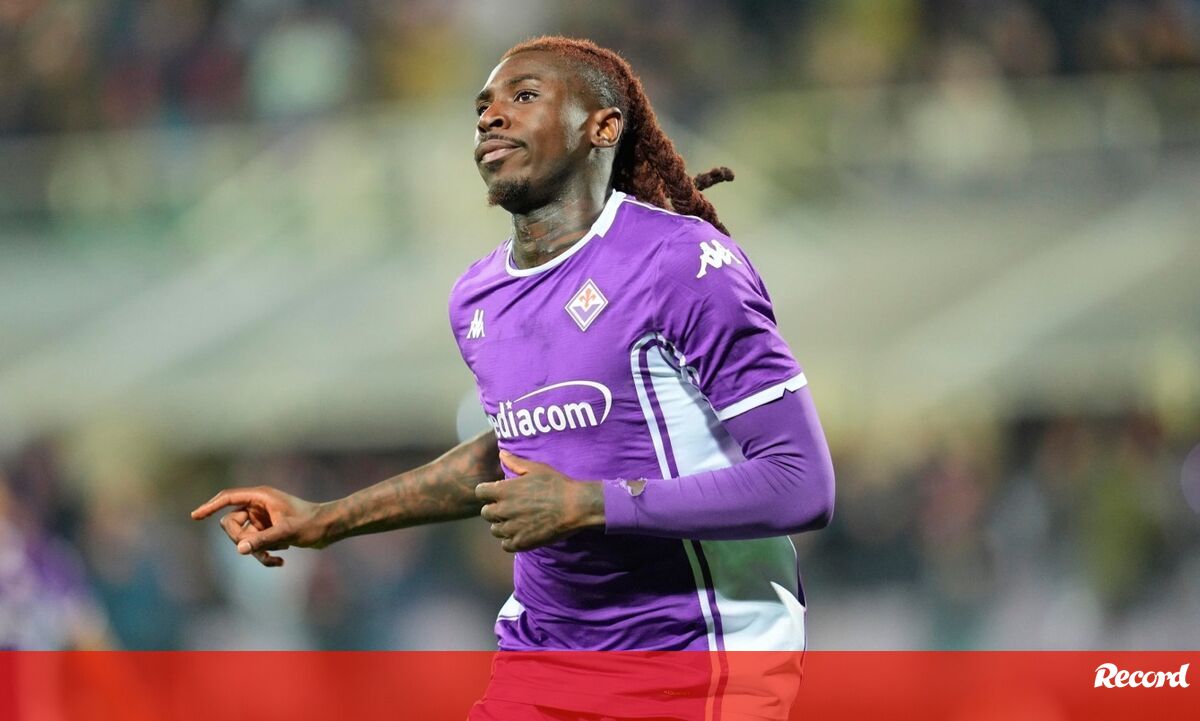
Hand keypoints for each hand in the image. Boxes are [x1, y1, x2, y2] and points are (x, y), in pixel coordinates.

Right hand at [191, 486, 329, 566]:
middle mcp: (258, 506)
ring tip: (279, 555)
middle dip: (242, 539)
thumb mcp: (287, 533)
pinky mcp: (267, 531)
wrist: (330, 528)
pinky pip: (254, 546)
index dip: (210, 506)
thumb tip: (240, 550)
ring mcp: (262, 519)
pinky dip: (264, 555)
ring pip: (243, 539)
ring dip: (257, 550)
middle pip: (231, 523)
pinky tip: (281, 561)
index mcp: (261, 496)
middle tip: (260, 546)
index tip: (195, 516)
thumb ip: (263, 541)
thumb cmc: (312, 524)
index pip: (228, 498)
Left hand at [475, 451, 604, 552]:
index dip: (487, 492)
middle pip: (485, 513)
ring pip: (495, 530)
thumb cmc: (556, 484)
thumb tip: (501, 454)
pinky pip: (505, 545)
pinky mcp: (521, 542)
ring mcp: (512, 528)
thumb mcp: (536, 468)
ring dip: (502, 526)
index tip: (496, 493)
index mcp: (504, 490)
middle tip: (509, 508)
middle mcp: (504, 510)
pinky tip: (521, 533)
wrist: (575, 506)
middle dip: (494, 510)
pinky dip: (511, 540)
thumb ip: (515, 462)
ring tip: (516, 522)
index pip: (479, 492)